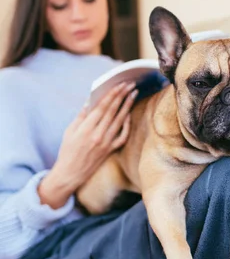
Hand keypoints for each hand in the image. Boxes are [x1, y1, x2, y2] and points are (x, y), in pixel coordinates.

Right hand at [38, 82, 137, 208]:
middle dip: (122, 96)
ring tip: (133, 94)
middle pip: (113, 111)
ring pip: (120, 121)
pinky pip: (122, 136)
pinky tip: (128, 115)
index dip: (112, 94)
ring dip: (128, 106)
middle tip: (130, 84)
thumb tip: (91, 100)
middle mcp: (98, 135)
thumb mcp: (70, 131)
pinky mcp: (110, 150)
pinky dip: (127, 125)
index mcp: (86, 128)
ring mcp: (106, 143)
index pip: (102, 107)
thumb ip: (82, 115)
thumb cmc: (67, 150)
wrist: (70, 173)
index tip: (120, 84)